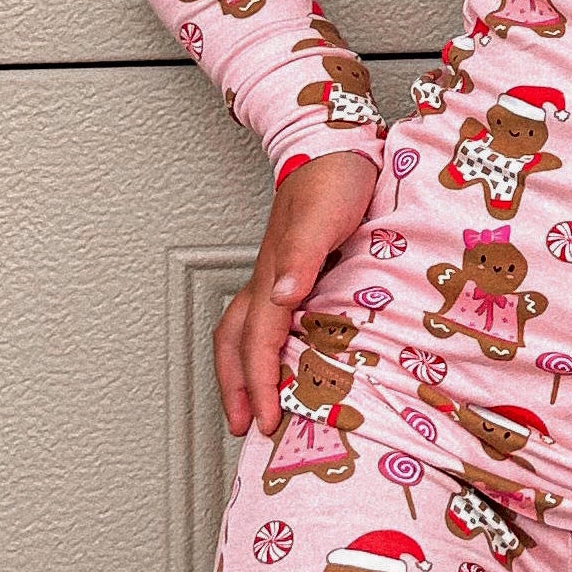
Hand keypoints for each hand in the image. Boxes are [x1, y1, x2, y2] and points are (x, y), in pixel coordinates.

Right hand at [215, 149, 380, 436]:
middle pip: (236, 345)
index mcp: (274, 275)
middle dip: (236, 389)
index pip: (260, 344)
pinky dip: (264, 348)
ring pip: (244, 333)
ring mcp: (276, 275)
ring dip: (241, 372)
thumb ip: (302, 256)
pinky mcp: (292, 271)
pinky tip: (285, 360)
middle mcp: (269, 280)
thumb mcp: (322, 216)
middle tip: (245, 427)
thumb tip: (283, 298)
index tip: (266, 421)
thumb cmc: (333, 177)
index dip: (261, 386)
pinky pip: (266, 319)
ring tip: (251, 404)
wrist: (334, 144)